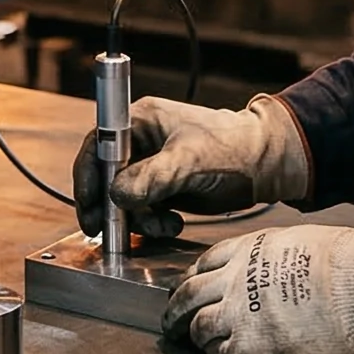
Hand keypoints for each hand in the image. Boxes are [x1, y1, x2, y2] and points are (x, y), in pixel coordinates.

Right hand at [74, 95, 312, 239]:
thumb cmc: (232, 148)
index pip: (98, 146)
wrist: (266, 165)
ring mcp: (151, 166)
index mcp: (140, 120)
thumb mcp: (188, 162)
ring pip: (124, 199)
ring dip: (137, 219)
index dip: (87, 175)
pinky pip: (143, 209)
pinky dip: (152, 223)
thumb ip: (151, 178)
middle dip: (109, 206)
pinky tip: (172, 224)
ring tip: (163, 226)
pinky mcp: (163, 187)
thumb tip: (116, 196)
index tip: (89, 204)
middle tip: (105, 233)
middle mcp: (140, 142)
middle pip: (106, 176)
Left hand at [163, 222, 353, 353]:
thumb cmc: (349, 264)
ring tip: (192, 344)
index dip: (194, 277)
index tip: (191, 286)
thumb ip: (278, 257)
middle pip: (189, 294)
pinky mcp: (251, 349)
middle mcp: (235, 279)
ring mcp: (238, 315)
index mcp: (249, 250)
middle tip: (172, 320)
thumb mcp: (301, 242)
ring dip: (193, 336)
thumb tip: (282, 267)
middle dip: (176, 308)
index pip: (205, 263)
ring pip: (197, 327)